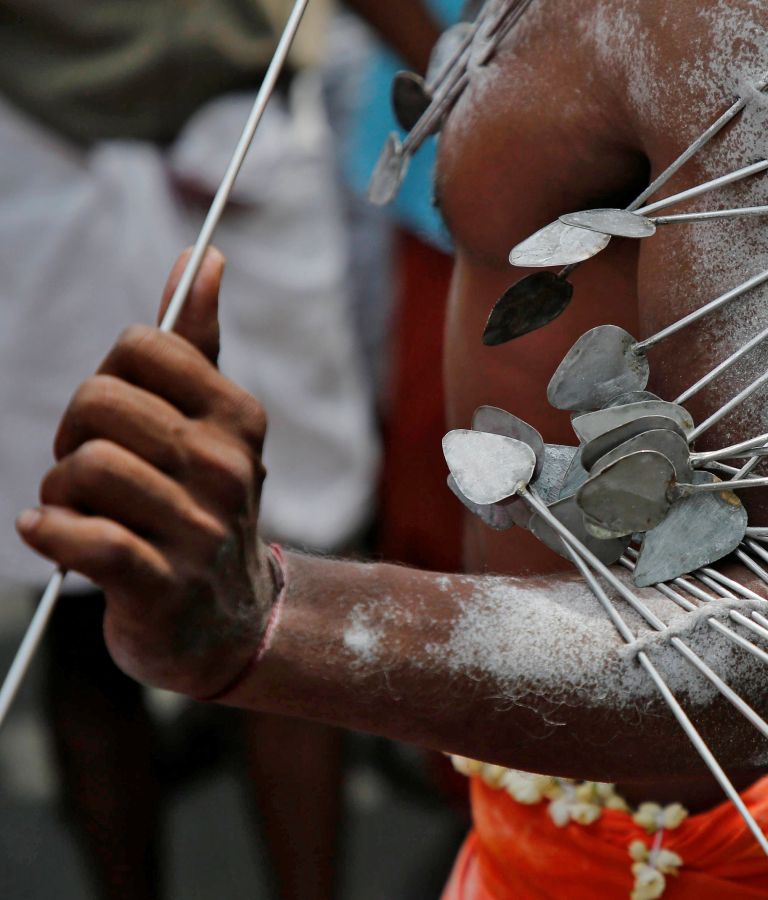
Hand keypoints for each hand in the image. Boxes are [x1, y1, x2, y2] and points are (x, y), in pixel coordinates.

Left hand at [16, 248, 276, 697]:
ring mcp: (198, 529)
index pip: (142, 346)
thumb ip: (198, 343)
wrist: (230, 624)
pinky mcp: (161, 585)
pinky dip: (49, 534)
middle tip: (88, 471)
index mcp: (238, 417)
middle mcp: (228, 467)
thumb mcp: (213, 427)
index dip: (108, 375)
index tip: (117, 418)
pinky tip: (49, 535)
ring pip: (83, 466)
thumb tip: (203, 256)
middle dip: (71, 433)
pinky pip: (84, 539)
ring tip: (80, 513)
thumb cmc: (203, 507)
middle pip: (100, 399)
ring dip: (58, 493)